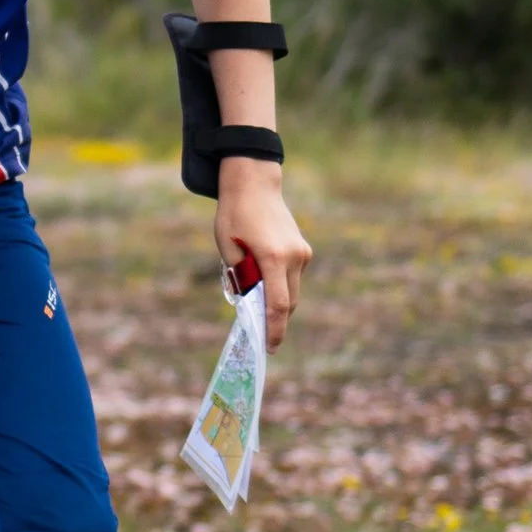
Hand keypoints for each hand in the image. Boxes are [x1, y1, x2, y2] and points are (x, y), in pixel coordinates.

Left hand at [216, 163, 310, 347]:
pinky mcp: (303, 249)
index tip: (269, 348)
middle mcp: (293, 258)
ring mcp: (302, 253)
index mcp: (272, 258)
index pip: (278, 305)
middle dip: (275, 321)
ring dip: (278, 302)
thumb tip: (251, 304)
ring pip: (293, 291)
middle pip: (289, 303)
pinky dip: (281, 285)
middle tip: (261, 335)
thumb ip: (241, 279)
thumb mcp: (227, 249)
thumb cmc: (234, 216)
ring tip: (257, 302)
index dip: (273, 330)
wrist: (254, 184)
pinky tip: (265, 280)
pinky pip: (293, 277)